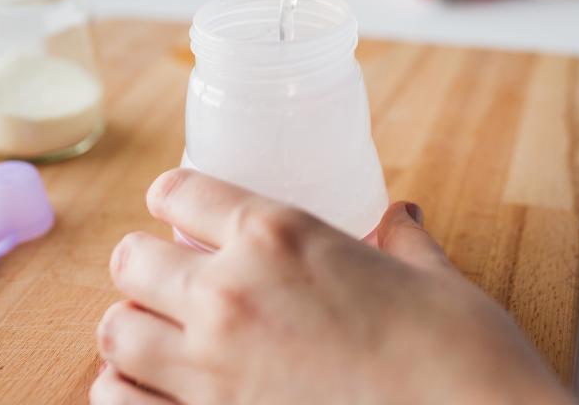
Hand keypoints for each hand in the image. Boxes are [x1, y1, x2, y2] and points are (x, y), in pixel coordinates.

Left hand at [92, 169, 573, 404]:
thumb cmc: (462, 355)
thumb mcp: (433, 280)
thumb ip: (401, 243)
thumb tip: (400, 218)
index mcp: (278, 235)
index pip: (182, 192)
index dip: (173, 195)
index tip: (174, 206)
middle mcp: (230, 293)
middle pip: (131, 261)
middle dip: (144, 265)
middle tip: (167, 277)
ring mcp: (211, 370)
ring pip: (115, 333)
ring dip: (131, 329)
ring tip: (156, 335)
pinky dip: (124, 393)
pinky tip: (149, 391)